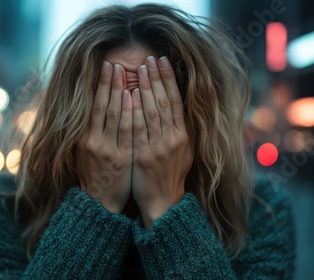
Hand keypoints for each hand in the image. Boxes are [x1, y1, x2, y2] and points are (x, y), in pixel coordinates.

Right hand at [76, 62, 132, 213]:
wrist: (99, 204)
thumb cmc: (95, 174)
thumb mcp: (86, 151)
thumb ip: (90, 130)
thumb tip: (97, 104)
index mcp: (84, 138)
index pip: (93, 106)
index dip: (99, 85)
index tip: (106, 66)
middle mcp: (93, 141)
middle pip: (102, 106)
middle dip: (109, 83)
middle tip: (115, 63)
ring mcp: (107, 150)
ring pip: (115, 116)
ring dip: (121, 93)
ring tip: (127, 74)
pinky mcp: (121, 159)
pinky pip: (128, 132)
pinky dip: (132, 113)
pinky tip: (136, 98)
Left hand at [131, 56, 193, 227]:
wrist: (163, 201)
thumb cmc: (170, 174)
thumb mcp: (183, 151)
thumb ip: (181, 129)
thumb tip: (179, 105)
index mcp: (183, 135)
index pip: (175, 101)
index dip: (169, 80)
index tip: (163, 61)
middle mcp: (173, 139)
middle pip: (164, 102)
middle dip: (157, 78)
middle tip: (150, 58)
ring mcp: (159, 147)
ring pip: (152, 112)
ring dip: (146, 88)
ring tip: (140, 69)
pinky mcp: (144, 156)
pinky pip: (139, 129)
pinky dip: (135, 110)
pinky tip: (130, 94)